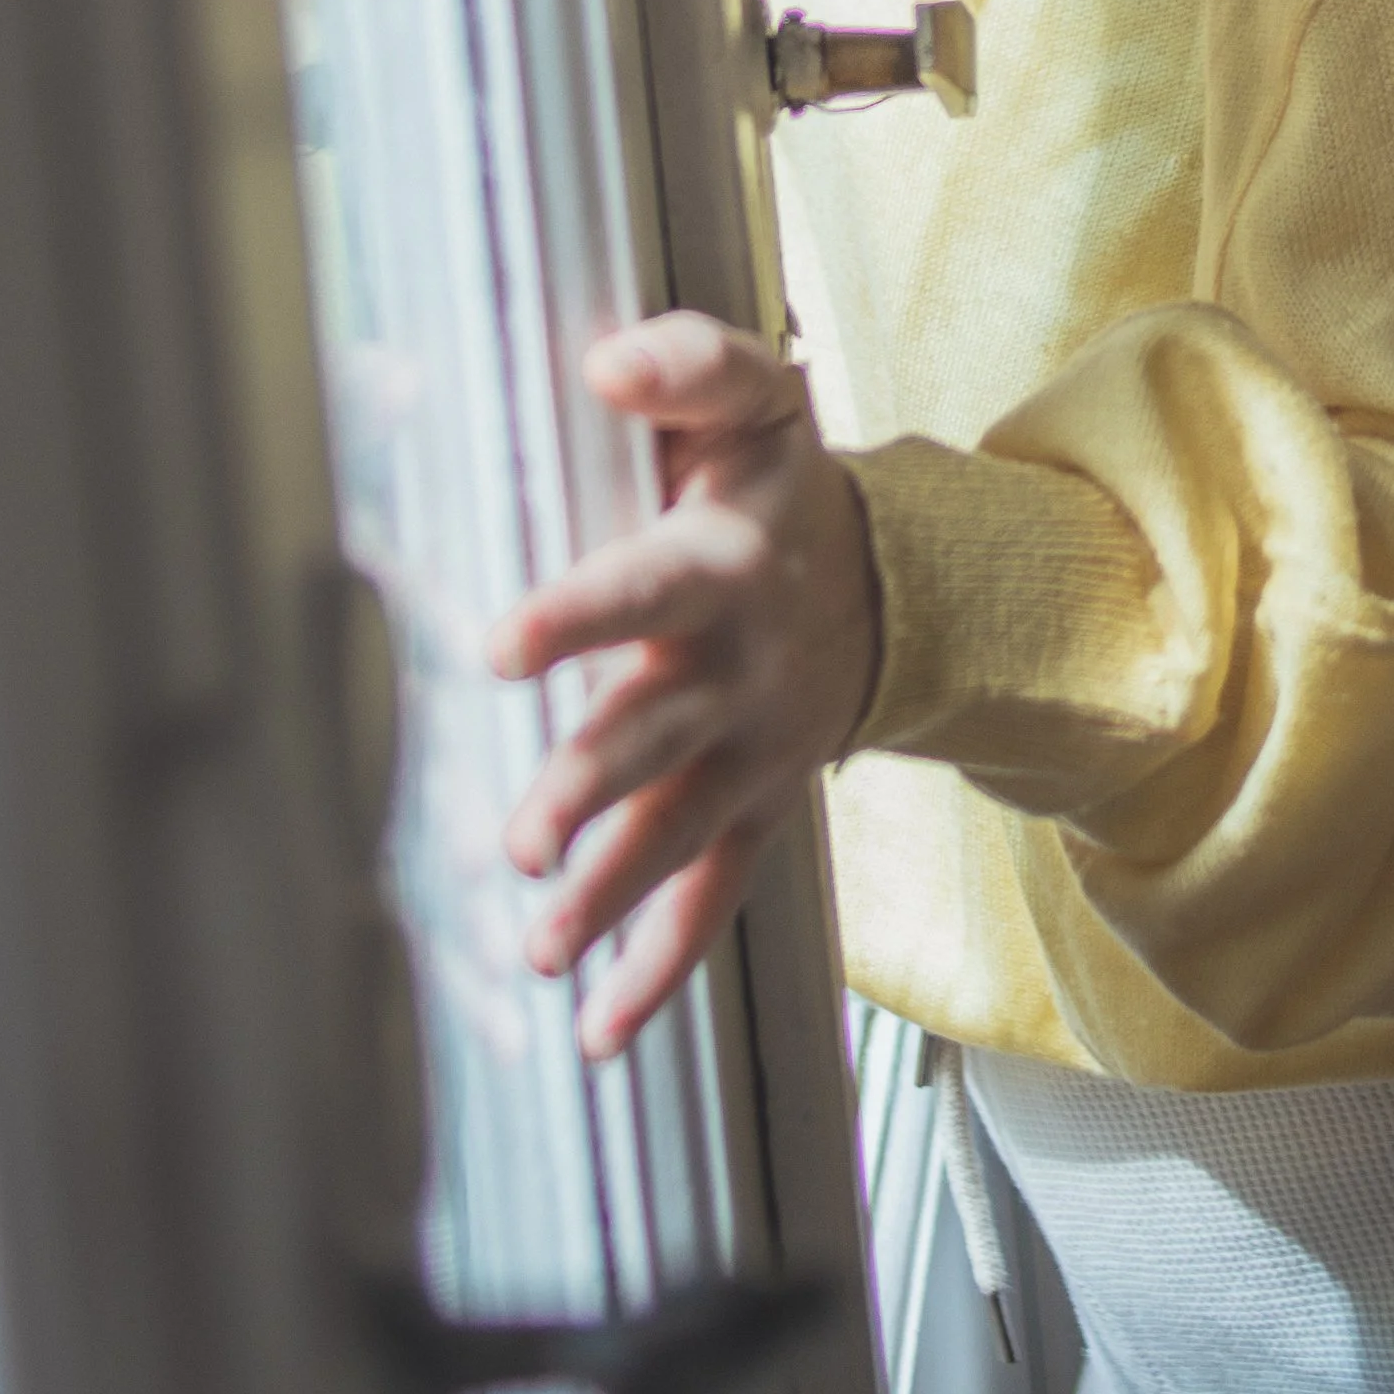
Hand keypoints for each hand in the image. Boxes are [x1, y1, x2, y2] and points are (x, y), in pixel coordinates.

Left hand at [487, 313, 879, 1058]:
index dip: (577, 615)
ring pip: (681, 831)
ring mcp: (751, 750)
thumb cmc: (780, 486)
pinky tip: (599, 1031)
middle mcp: (738, 667)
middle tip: (525, 840)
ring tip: (544, 947)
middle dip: (593, 788)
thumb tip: (603, 361)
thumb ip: (690, 365)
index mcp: (722, 564)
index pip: (645, 586)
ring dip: (612, 893)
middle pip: (659, 732)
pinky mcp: (759, 809)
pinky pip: (716, 898)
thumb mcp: (759, 401)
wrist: (893, 582)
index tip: (501, 645)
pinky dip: (662, 969)